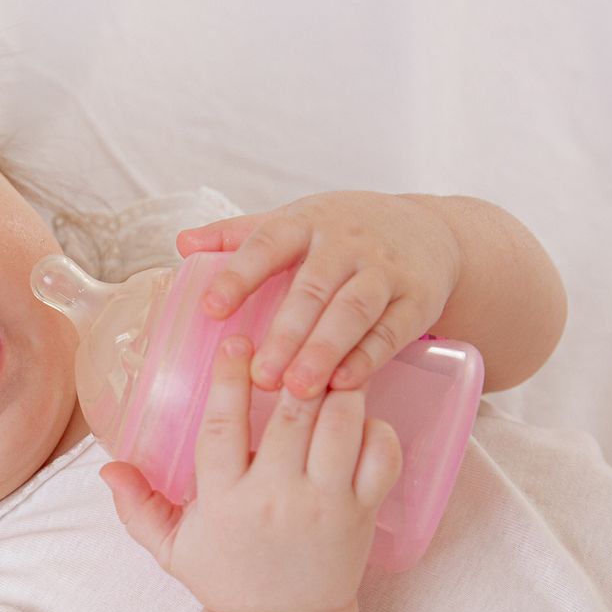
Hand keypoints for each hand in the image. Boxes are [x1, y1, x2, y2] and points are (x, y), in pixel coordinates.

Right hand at [98, 335, 401, 611]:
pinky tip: (360, 416)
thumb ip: (137, 507)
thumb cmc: (227, 578)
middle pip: (291, 416)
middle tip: (294, 336)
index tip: (235, 342)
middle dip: (294, 368)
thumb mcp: (171, 548)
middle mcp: (278, 498)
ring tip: (329, 365)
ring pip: (343, 425)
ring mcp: (326, 505)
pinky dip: (377, 427)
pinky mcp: (363, 513)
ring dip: (338, 388)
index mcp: (226, 500)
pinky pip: (383, 456)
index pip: (225, 427)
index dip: (230, 379)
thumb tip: (107, 467)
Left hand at [174, 192, 461, 397]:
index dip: (239, 276)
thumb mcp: (294, 222)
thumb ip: (238, 236)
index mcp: (306, 223)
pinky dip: (368, 359)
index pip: (267, 244)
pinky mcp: (417, 300)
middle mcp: (346, 243)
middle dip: (286, 333)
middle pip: (312, 289)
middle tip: (258, 376)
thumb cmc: (342, 233)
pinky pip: (391, 332)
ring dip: (324, 351)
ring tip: (296, 390)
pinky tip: (344, 385)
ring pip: (353, 312)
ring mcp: (385, 271)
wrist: (429, 231)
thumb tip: (182, 243)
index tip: (211, 308)